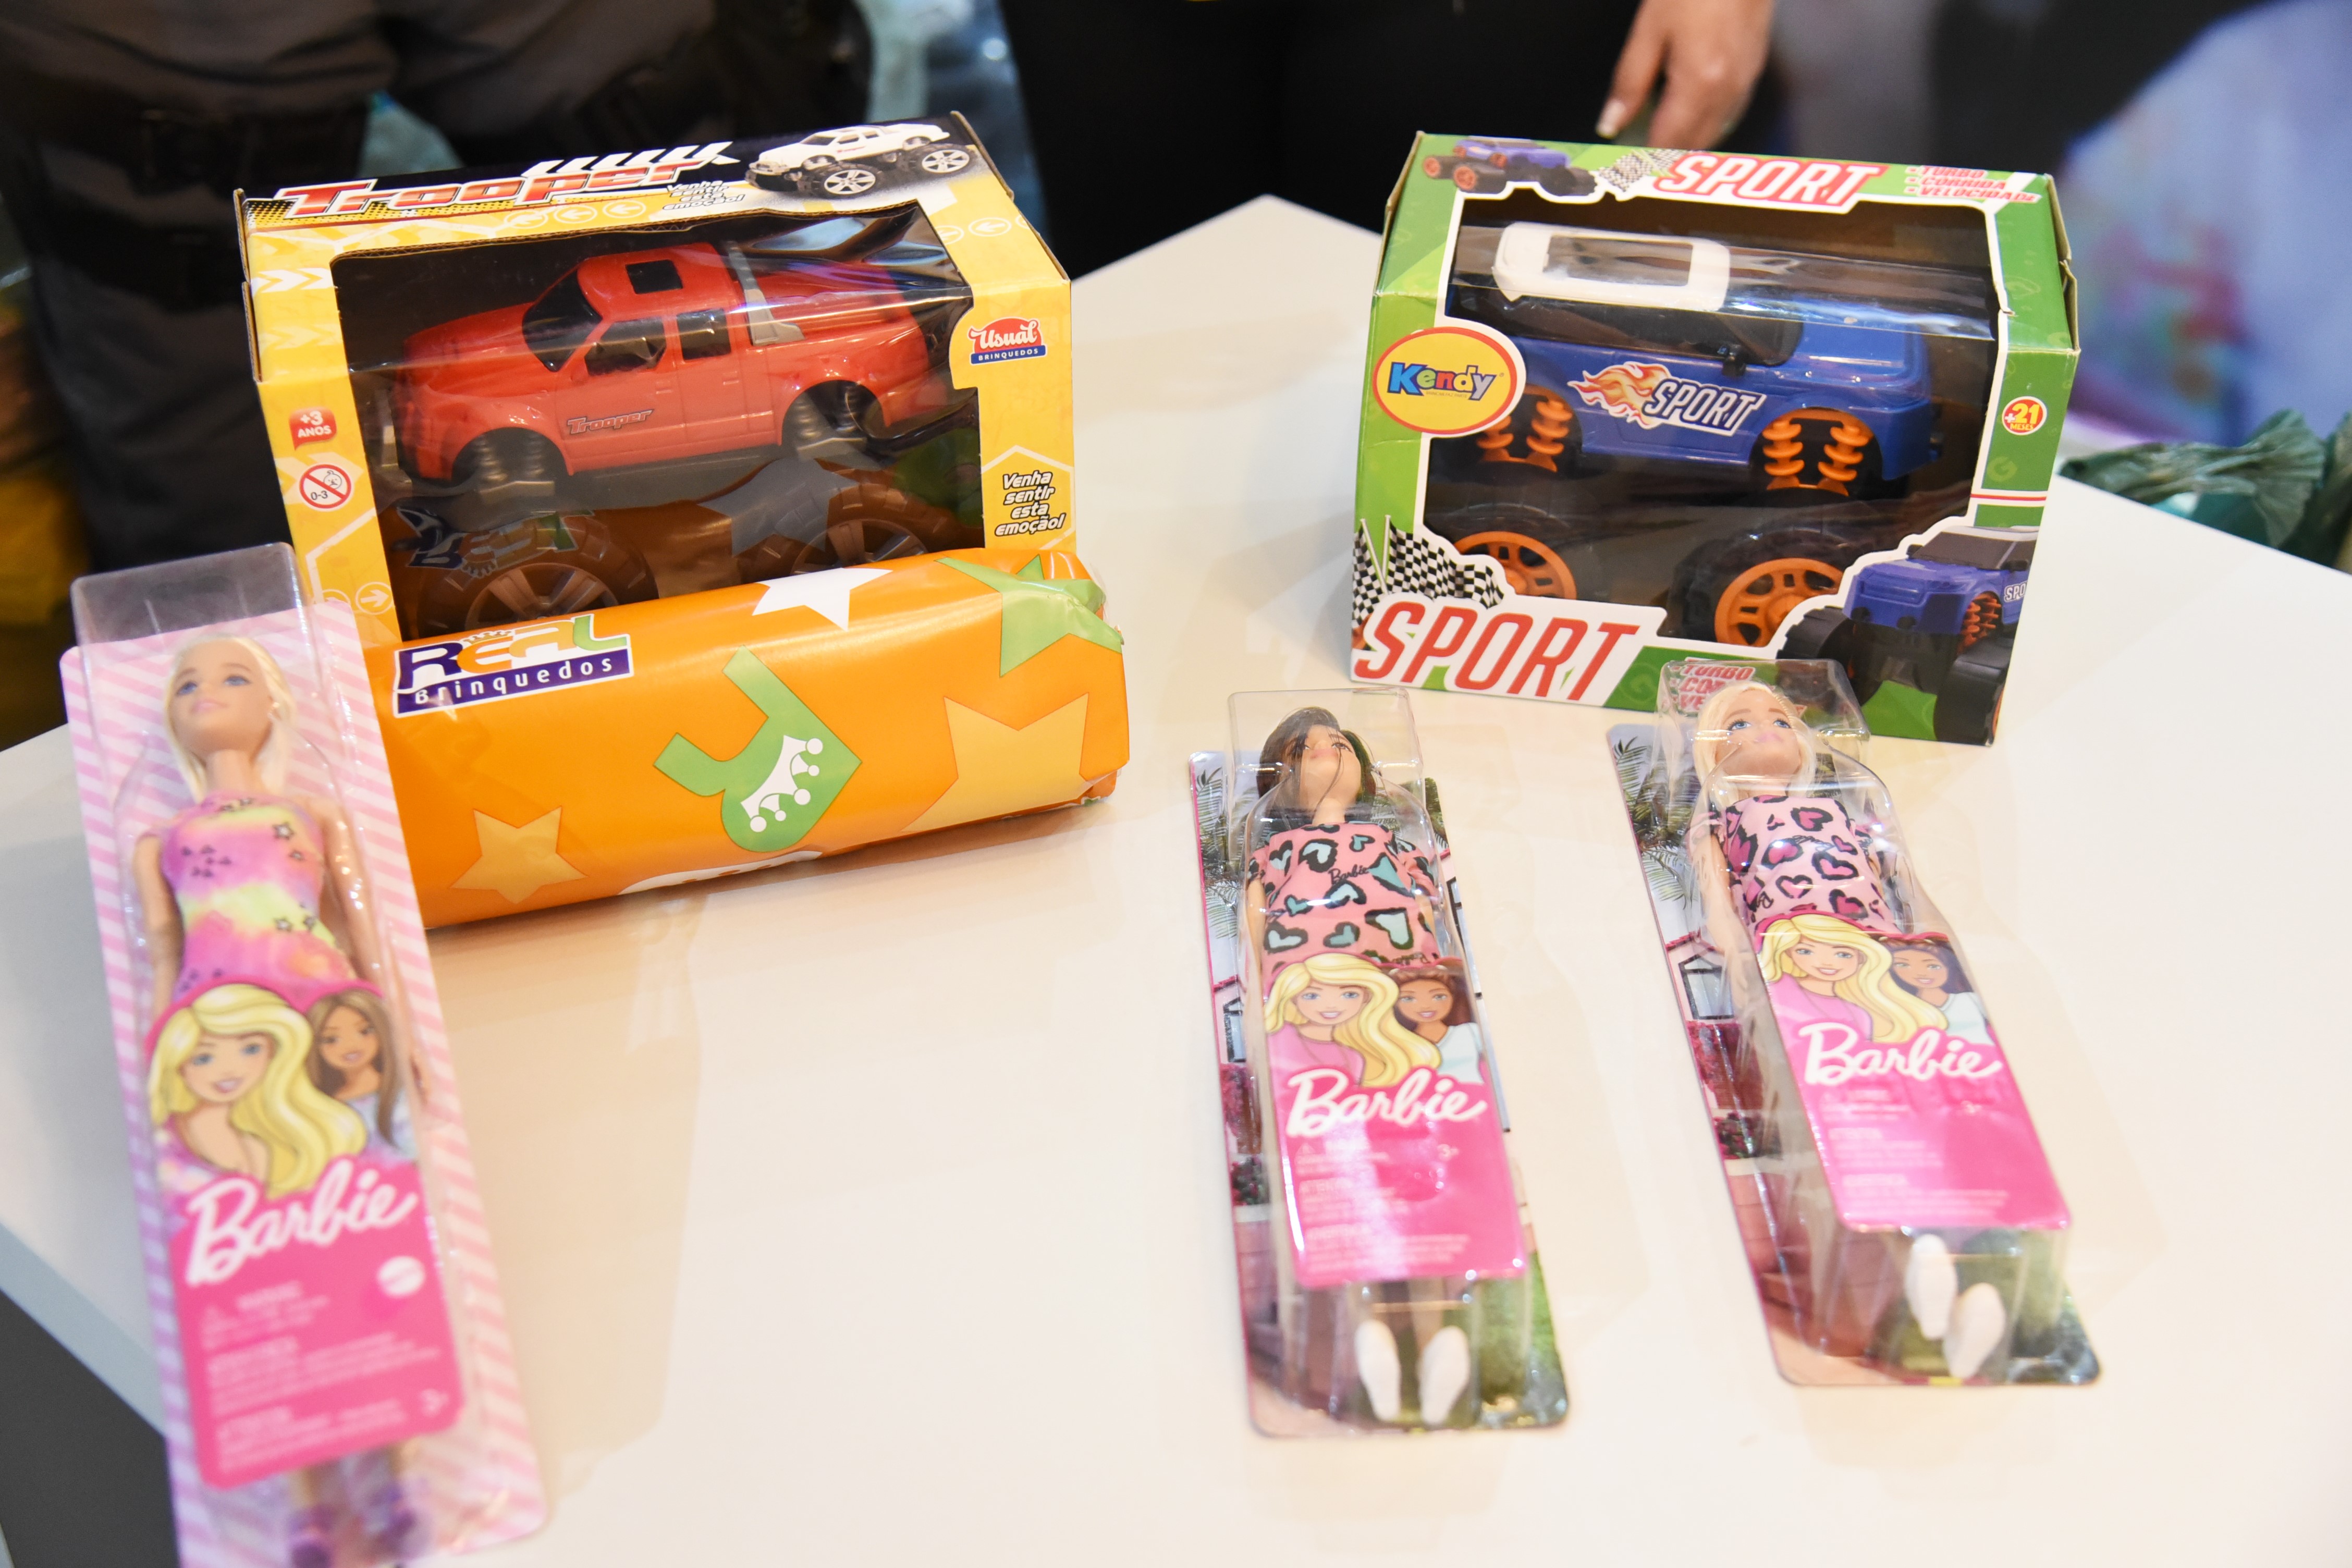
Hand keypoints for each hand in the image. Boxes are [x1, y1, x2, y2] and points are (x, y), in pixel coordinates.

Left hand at [1599, 0, 1774, 148]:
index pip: (1667, 142)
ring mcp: (1746, 81)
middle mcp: (1727, 90)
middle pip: (1693, 145)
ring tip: (1657, 140)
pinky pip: (1730, 112)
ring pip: (1715, 133)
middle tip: (1635, 159)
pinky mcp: (1754, 68)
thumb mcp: (1649, 30)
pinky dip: (1707, 122)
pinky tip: (1688, 114)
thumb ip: (1629, 82)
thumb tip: (1610, 122)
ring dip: (1687, 143)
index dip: (1642, 160)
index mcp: (1698, 84)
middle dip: (1664, 157)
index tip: (1621, 169)